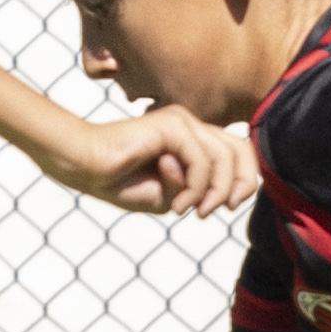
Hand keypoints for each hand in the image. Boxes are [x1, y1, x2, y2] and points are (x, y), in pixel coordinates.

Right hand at [37, 105, 253, 219]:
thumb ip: (198, 190)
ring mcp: (182, 121)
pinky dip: (194, 187)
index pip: (237, 152)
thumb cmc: (121, 182)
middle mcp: (190, 125)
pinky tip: (175, 203)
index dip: (244, 180)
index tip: (225, 208)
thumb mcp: (169, 195)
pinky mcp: (172, 124)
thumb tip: (219, 188)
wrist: (85, 167)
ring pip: (224, 157)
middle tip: (211, 211)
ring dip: (213, 191)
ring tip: (191, 210)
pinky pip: (201, 160)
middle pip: (240, 150)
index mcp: (191, 138)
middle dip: (239, 184)